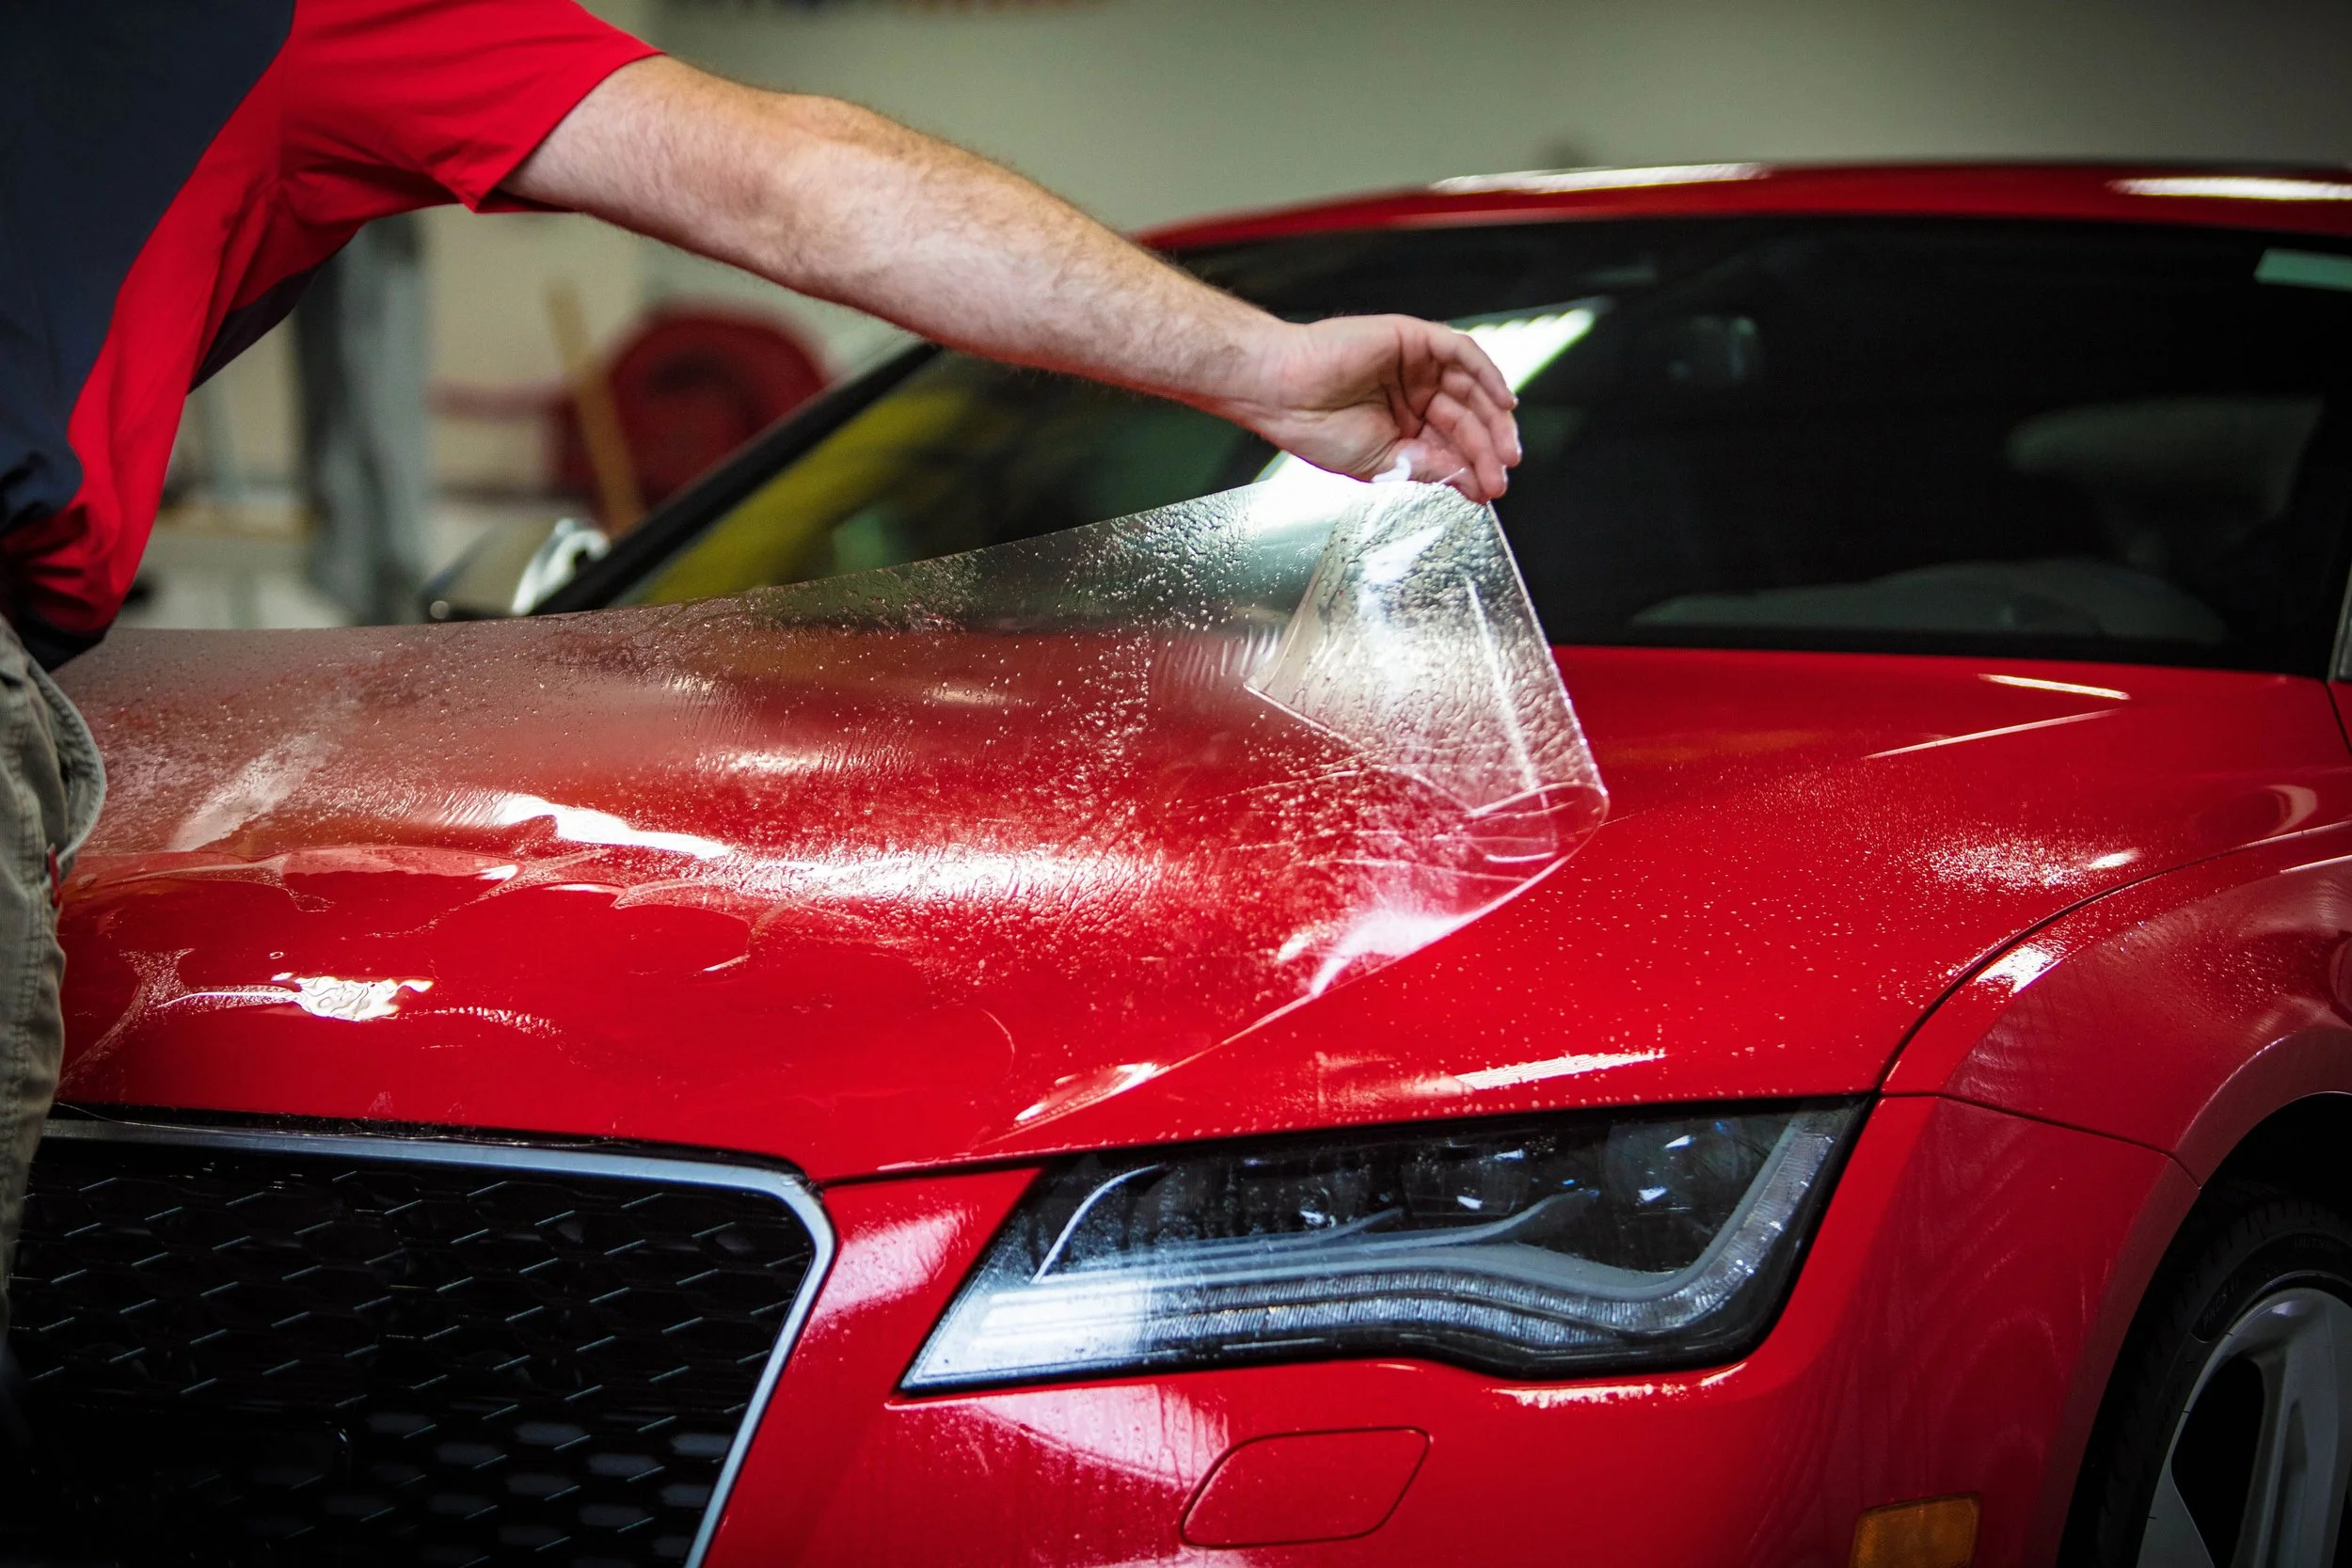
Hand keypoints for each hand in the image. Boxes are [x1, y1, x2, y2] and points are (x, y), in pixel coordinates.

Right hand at [1224, 316, 1522, 501]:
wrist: (1281, 393)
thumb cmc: (1312, 426)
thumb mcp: (1381, 463)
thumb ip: (1427, 467)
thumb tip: (1466, 482)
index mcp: (1401, 424)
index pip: (1451, 444)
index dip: (1474, 467)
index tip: (1489, 490)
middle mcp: (1412, 394)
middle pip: (1467, 418)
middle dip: (1488, 449)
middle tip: (1500, 475)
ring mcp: (1415, 366)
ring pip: (1470, 388)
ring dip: (1493, 419)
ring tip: (1504, 450)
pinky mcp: (1413, 339)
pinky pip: (1462, 353)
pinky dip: (1487, 374)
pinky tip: (1503, 402)